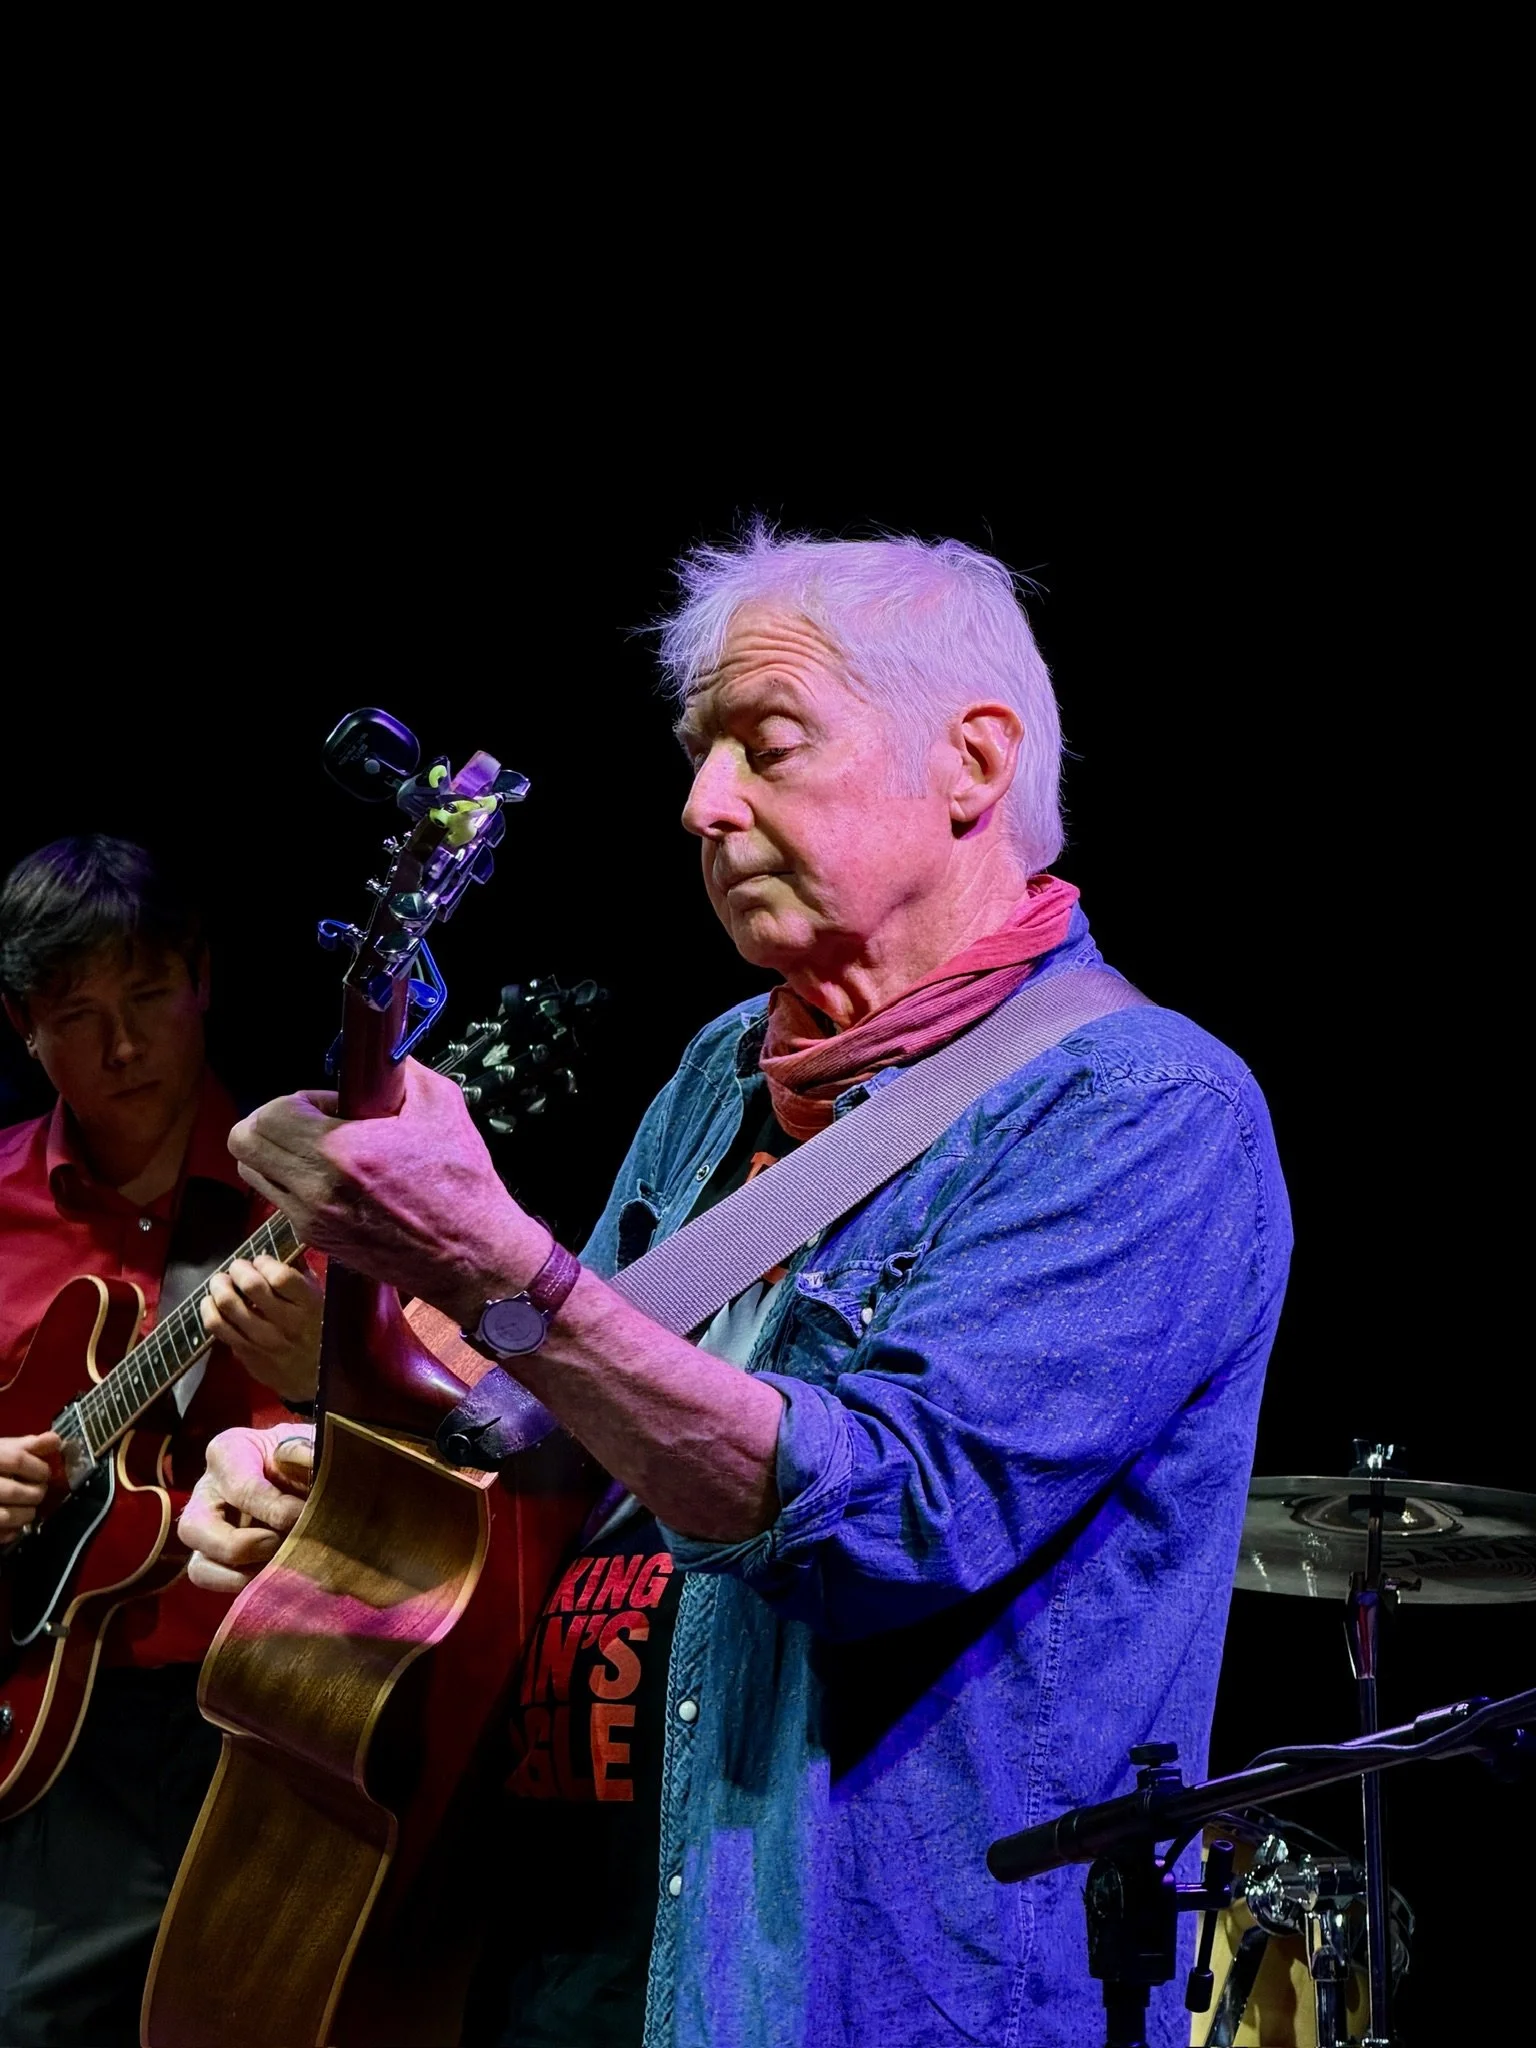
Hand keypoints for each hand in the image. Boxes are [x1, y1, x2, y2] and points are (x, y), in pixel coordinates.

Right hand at [0, 1432, 59, 1550]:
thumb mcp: (1, 1449)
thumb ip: (27, 1445)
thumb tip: (56, 1440)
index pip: (18, 1460)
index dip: (38, 1468)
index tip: (45, 1473)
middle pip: (14, 1491)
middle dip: (36, 1493)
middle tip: (39, 1491)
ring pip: (6, 1516)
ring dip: (26, 1514)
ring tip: (29, 1509)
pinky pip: (0, 1533)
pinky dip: (10, 1532)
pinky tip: (14, 1526)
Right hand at [178, 1423, 314, 1592]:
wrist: (304, 1470)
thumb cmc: (302, 1454)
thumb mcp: (307, 1441)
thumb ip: (305, 1452)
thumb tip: (307, 1463)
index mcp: (228, 1451)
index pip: (241, 1489)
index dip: (276, 1509)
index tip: (304, 1516)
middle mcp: (206, 1491)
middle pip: (195, 1528)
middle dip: (242, 1546)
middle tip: (280, 1545)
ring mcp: (205, 1530)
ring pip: (199, 1566)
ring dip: (240, 1575)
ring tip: (278, 1567)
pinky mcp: (213, 1559)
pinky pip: (214, 1582)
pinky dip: (244, 1586)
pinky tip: (276, 1578)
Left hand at [199, 1256, 322, 1401]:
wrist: (316, 1381)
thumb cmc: (320, 1332)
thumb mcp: (320, 1301)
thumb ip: (300, 1276)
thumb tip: (276, 1250)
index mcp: (310, 1306)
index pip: (280, 1276)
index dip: (264, 1262)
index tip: (261, 1261)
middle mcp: (287, 1324)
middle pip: (251, 1286)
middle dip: (238, 1269)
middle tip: (236, 1268)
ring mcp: (264, 1342)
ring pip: (228, 1307)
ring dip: (219, 1287)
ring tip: (220, 1282)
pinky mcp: (247, 1355)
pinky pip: (218, 1329)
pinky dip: (209, 1310)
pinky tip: (211, 1303)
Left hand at [227, 1059, 549, 1324]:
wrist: (470, 1256)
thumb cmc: (460, 1185)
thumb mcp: (442, 1107)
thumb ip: (403, 1071)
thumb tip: (382, 1054)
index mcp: (342, 1153)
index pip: (269, 1115)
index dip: (295, 1099)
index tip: (330, 1103)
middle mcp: (315, 1190)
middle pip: (244, 1143)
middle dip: (271, 1121)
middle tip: (310, 1120)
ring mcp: (312, 1220)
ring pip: (254, 1173)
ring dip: (276, 1152)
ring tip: (321, 1149)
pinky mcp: (318, 1241)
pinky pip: (280, 1200)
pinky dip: (296, 1182)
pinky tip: (339, 1179)